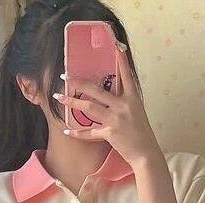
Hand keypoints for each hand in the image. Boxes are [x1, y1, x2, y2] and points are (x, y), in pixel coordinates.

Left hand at [54, 41, 161, 167]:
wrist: (146, 153)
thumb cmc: (141, 133)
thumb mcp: (137, 112)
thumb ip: (125, 100)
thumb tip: (113, 92)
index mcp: (132, 98)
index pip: (126, 75)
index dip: (121, 61)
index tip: (116, 46)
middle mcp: (124, 106)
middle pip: (97, 90)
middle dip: (79, 83)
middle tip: (65, 77)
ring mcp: (116, 119)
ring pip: (89, 107)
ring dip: (72, 102)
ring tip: (58, 97)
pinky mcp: (110, 133)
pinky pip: (90, 132)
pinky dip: (78, 133)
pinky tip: (67, 130)